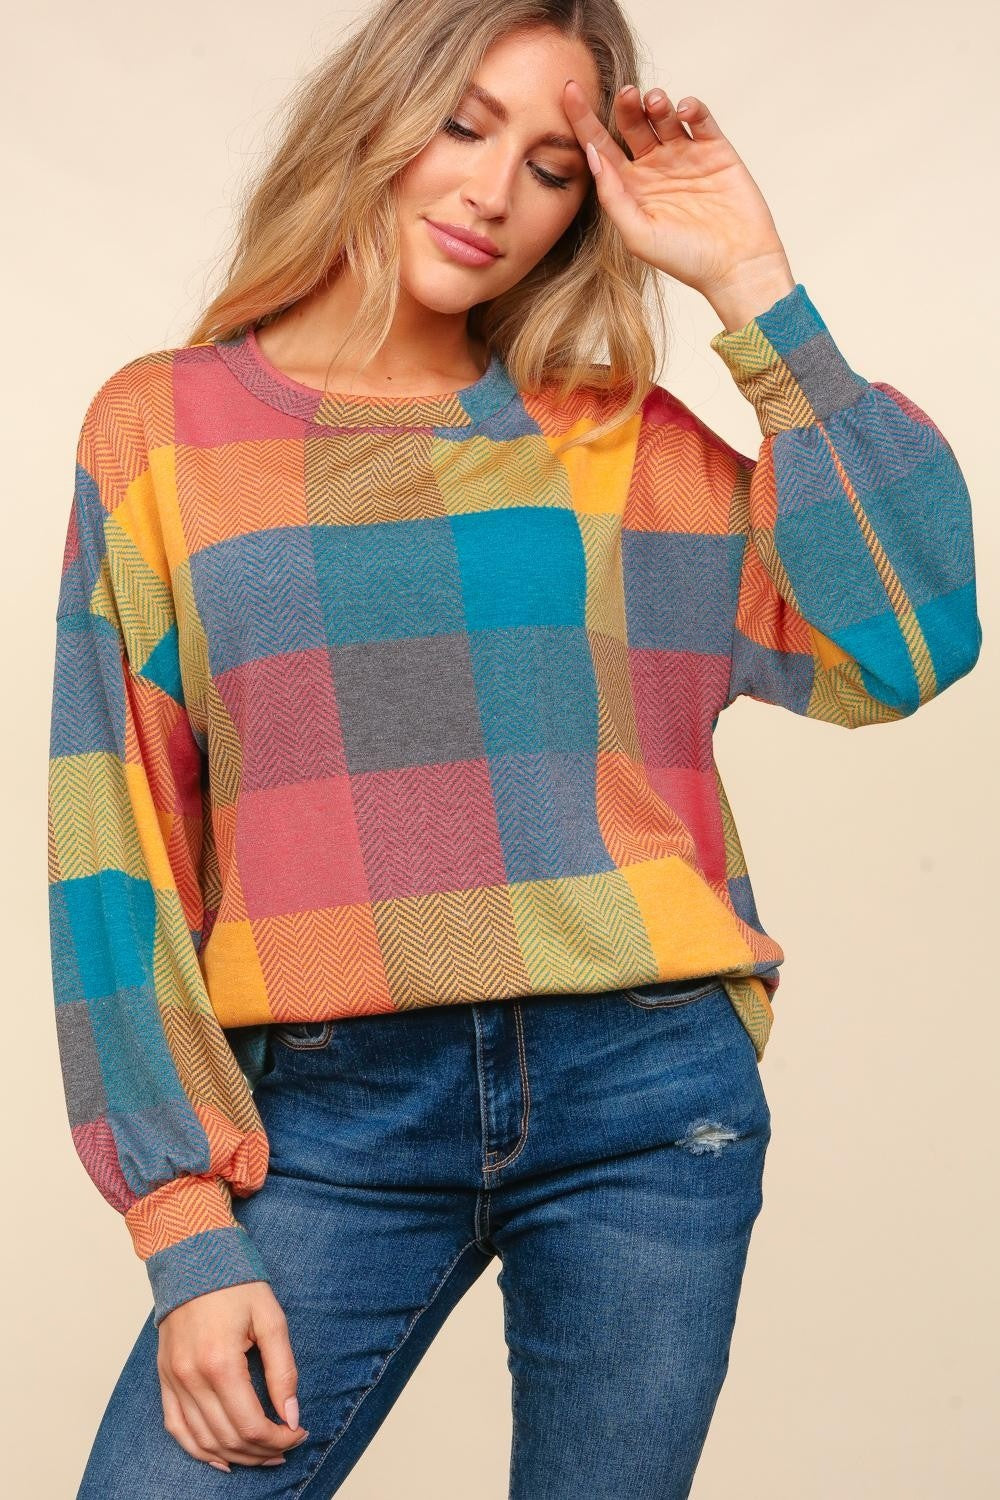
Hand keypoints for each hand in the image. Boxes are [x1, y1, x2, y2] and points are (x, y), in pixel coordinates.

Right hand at [157, 1281, 308, 1470]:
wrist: (194, 1256)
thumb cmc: (236, 1283)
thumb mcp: (271, 1320)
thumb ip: (283, 1371)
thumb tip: (292, 1415)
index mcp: (220, 1363)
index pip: (250, 1425)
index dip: (278, 1438)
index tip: (298, 1432)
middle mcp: (191, 1378)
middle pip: (228, 1438)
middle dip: (262, 1451)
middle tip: (287, 1445)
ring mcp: (173, 1380)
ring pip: (202, 1441)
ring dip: (235, 1456)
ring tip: (263, 1454)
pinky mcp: (165, 1378)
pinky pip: (176, 1428)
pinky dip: (198, 1450)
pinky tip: (221, 1457)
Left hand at [564, 79, 794, 313]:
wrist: (736, 266)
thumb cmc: (684, 259)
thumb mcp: (637, 234)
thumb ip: (613, 196)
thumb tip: (592, 156)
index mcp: (630, 186)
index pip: (600, 146)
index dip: (583, 119)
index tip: (569, 90)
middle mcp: (654, 167)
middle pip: (632, 124)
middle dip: (626, 105)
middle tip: (627, 94)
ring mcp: (685, 156)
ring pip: (664, 116)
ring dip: (657, 102)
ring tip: (656, 101)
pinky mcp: (715, 150)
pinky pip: (699, 118)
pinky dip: (691, 107)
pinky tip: (684, 109)